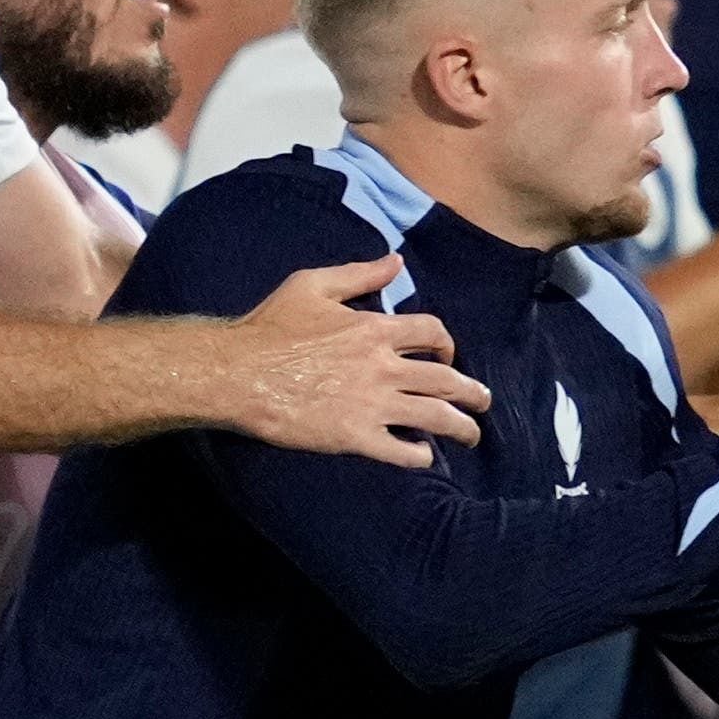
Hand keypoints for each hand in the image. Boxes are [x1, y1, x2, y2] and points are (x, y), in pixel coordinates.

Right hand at [213, 255, 489, 462]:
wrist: (235, 373)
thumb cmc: (269, 328)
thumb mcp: (311, 286)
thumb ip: (358, 274)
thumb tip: (396, 262)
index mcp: (374, 329)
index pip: (433, 333)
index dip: (447, 344)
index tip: (447, 356)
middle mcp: (383, 367)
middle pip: (448, 380)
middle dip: (473, 393)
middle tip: (482, 402)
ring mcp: (372, 404)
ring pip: (438, 418)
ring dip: (462, 428)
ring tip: (471, 435)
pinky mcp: (356, 437)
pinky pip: (404, 451)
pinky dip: (421, 455)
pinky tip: (425, 456)